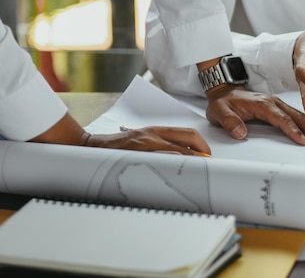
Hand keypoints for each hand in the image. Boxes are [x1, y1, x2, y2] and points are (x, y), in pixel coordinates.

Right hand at [30, 113, 210, 155]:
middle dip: (203, 151)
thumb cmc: (117, 148)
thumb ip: (160, 148)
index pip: (187, 133)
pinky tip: (176, 178)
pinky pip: (158, 163)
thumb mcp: (141, 142)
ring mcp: (144, 144)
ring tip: (198, 173)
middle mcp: (153, 135)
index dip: (202, 145)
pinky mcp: (134, 155)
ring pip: (176, 152)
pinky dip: (170, 169)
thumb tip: (183, 161)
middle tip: (208, 164)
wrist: (89, 147)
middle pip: (188, 138)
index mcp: (156, 131)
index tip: (209, 157)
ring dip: (190, 162)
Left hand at [205, 85, 304, 145]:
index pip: (280, 118)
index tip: (302, 140)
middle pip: (296, 115)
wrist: (224, 90)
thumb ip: (230, 122)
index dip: (291, 129)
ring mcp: (277, 104)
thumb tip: (241, 133)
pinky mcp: (279, 108)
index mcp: (262, 103)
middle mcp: (273, 102)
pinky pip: (296, 115)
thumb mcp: (219, 112)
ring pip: (299, 115)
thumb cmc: (223, 103)